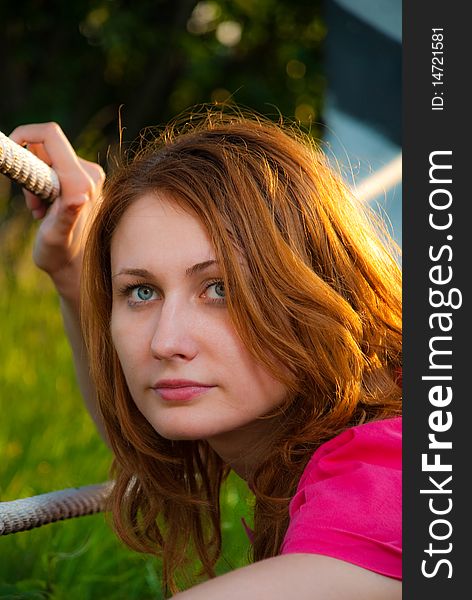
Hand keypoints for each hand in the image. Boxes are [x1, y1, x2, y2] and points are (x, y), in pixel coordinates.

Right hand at [9, 122, 104, 302]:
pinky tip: (49, 210)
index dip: (24, 135)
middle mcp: (90, 174)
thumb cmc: (62, 255)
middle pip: (47, 147)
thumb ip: (66, 214)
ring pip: (50, 159)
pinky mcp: (86, 182)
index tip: (13, 157)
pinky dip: (45, 185)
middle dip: (30, 169)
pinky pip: (56, 169)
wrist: (77, 267)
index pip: (49, 134)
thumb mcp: (57, 236)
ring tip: (41, 212)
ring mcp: (90, 177)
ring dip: (37, 181)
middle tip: (33, 204)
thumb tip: (81, 197)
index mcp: (81, 181)